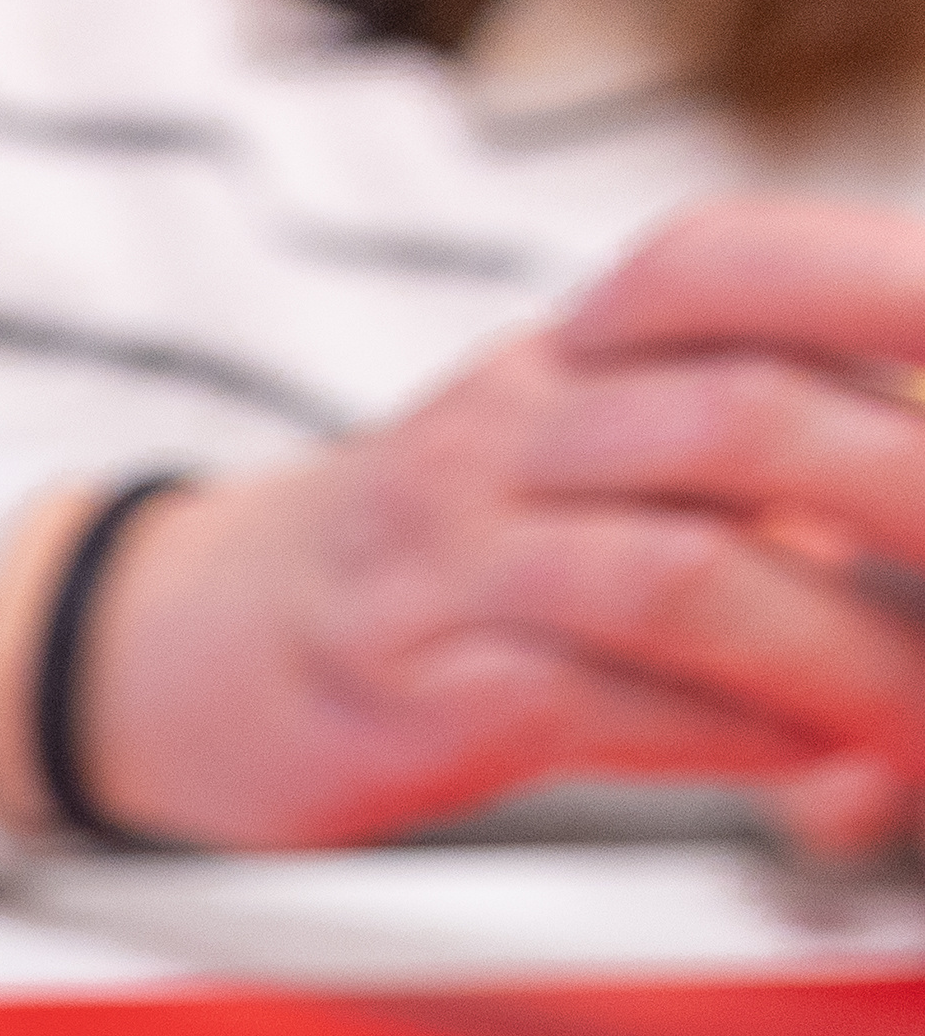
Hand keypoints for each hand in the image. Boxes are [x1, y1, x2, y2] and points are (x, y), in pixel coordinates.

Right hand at [80, 200, 924, 848]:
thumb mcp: (589, 467)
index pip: (725, 264)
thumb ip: (772, 489)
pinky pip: (597, 700)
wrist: (185, 648)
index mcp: (571, 355)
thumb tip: (924, 572)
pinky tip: (815, 770)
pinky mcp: (415, 682)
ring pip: (680, 572)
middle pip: (742, 415)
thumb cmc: (436, 568)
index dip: (881, 285)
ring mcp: (451, 554)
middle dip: (912, 500)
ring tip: (917, 717)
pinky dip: (737, 738)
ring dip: (844, 657)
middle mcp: (509, 429)